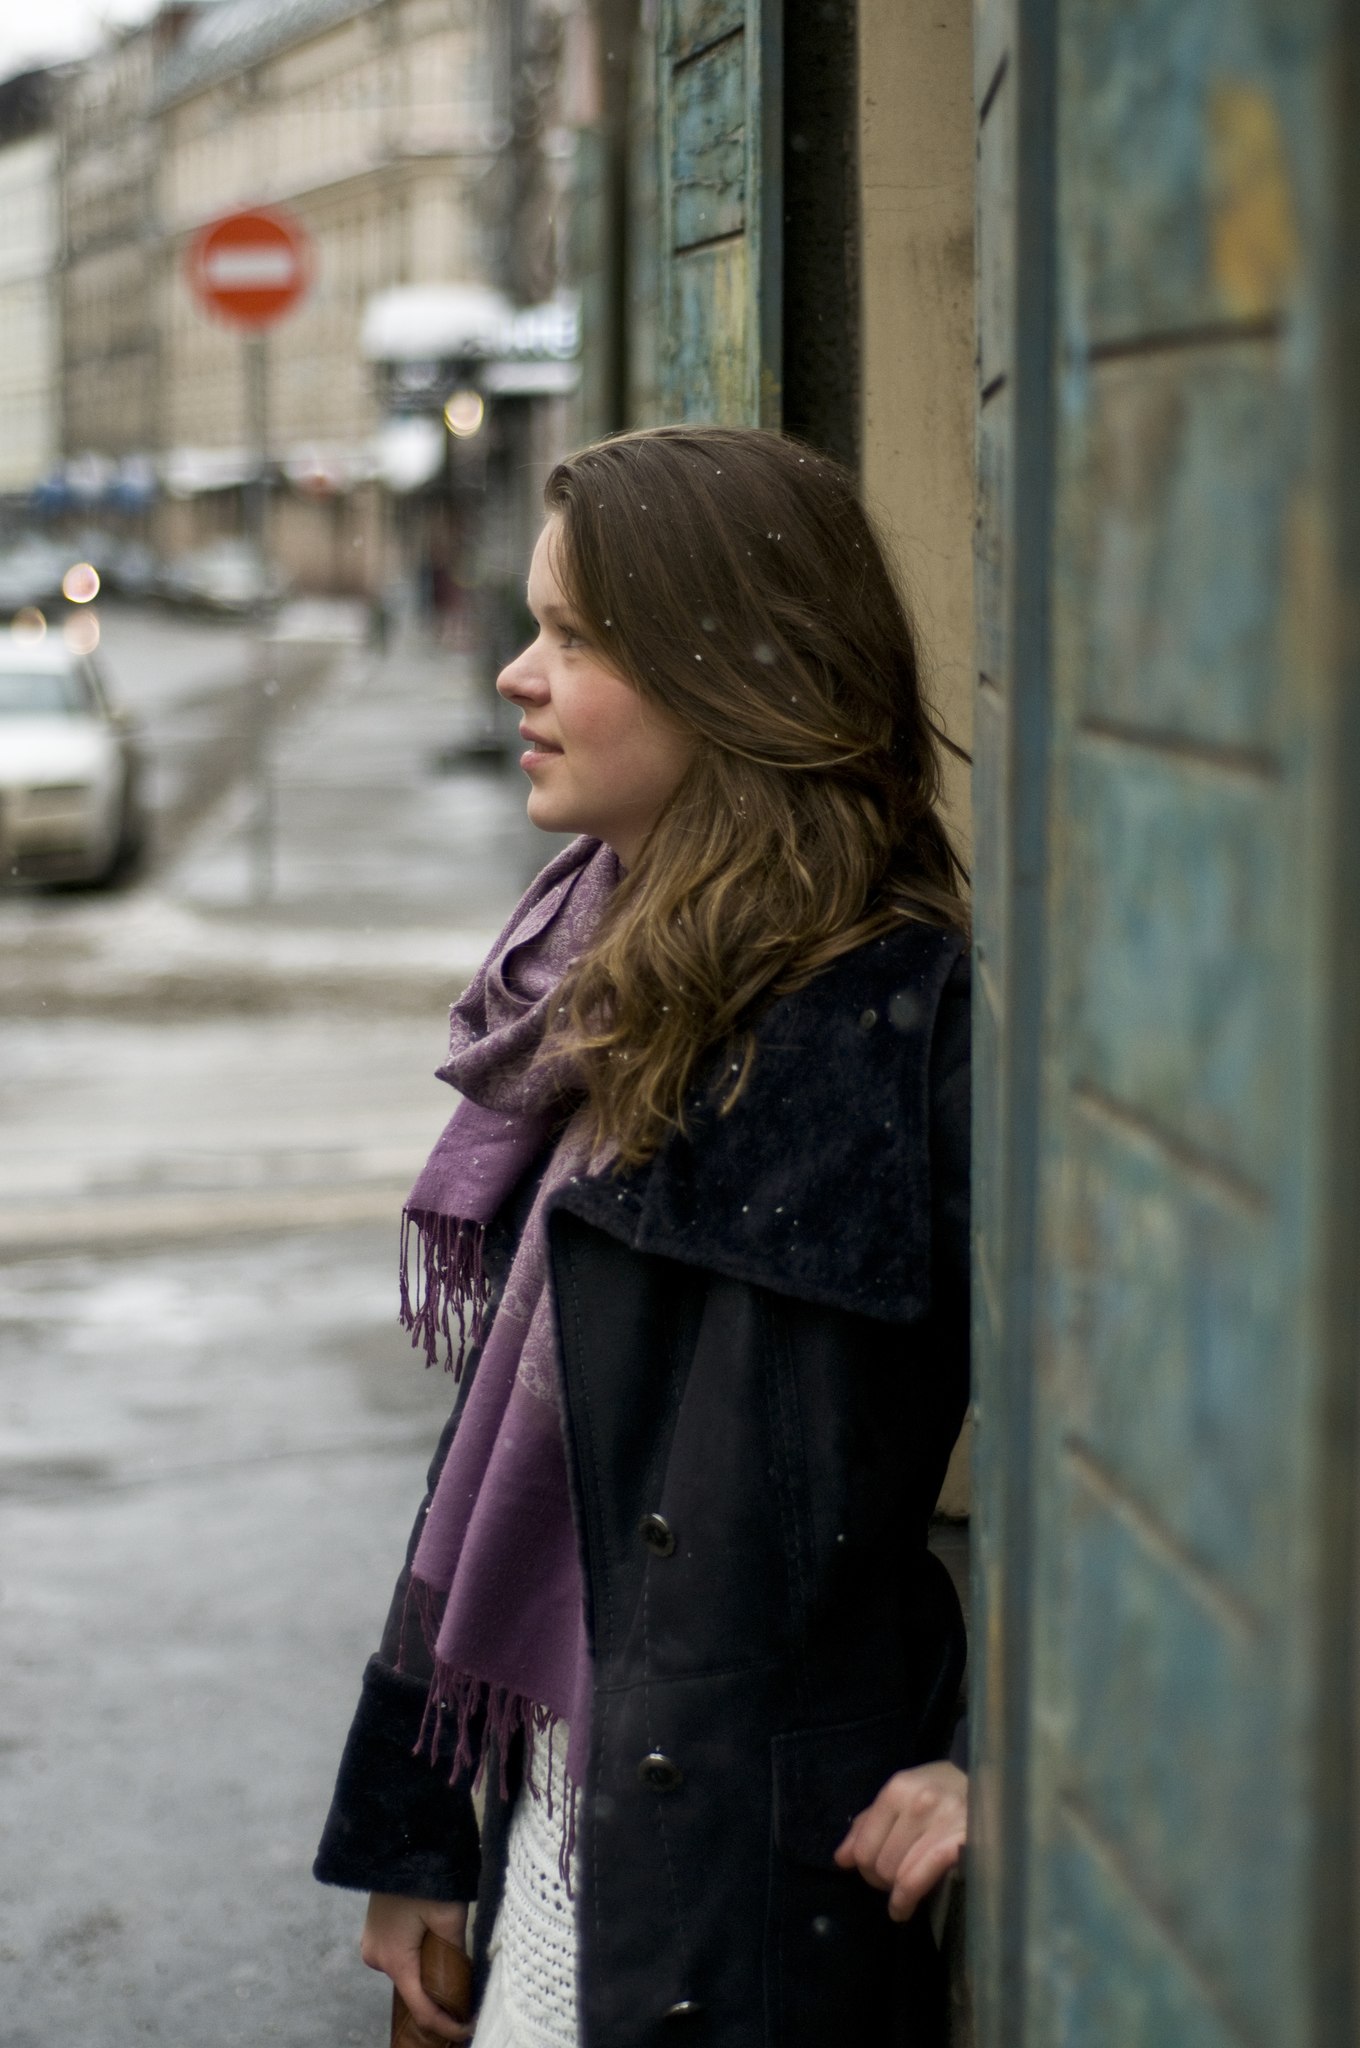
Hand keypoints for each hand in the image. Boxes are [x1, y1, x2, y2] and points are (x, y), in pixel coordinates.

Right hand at [361, 1892, 472, 2042]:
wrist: (402, 1840)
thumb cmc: (427, 1878)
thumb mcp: (450, 1918)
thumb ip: (455, 1953)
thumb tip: (462, 1980)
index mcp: (395, 1960)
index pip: (421, 2008)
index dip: (446, 2025)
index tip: (469, 2029)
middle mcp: (376, 1959)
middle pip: (412, 1991)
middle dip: (438, 1999)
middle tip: (467, 2001)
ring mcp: (371, 1945)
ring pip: (406, 1973)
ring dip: (427, 1977)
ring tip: (455, 1975)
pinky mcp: (374, 1932)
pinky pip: (398, 1957)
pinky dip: (416, 1961)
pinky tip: (434, 1955)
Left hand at [833, 1762, 966, 1921]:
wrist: (988, 1786)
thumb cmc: (938, 1792)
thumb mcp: (900, 1796)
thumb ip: (868, 1824)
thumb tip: (841, 1859)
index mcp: (899, 1788)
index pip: (864, 1845)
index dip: (863, 1866)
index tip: (871, 1873)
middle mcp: (919, 1803)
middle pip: (880, 1863)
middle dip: (880, 1879)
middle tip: (890, 1882)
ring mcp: (943, 1823)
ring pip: (898, 1875)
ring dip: (895, 1892)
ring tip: (900, 1896)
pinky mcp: (963, 1844)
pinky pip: (921, 1879)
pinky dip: (906, 1899)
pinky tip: (904, 1907)